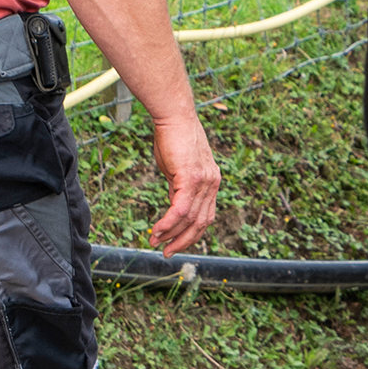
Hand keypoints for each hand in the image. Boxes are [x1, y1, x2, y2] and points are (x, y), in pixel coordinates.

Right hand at [146, 110, 220, 253]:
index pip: (206, 215)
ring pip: (189, 218)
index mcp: (212, 182)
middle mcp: (212, 183)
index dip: (191, 233)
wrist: (174, 116)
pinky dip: (168, 223)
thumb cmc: (173, 138)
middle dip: (183, 241)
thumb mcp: (178, 168)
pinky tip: (156, 231)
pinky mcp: (191, 178)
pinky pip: (180, 209)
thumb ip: (179, 187)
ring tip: (155, 242)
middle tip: (167, 252)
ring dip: (171, 234)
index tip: (176, 243)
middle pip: (201, 222)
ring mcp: (204, 181)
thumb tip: (173, 205)